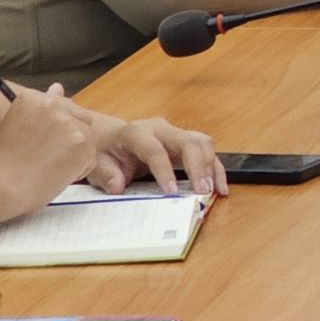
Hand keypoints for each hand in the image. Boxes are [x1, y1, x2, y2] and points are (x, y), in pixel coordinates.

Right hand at [0, 86, 100, 219]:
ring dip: (76, 155)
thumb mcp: (20, 125)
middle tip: (46, 156)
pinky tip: (56, 175)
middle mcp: (52, 105)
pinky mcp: (82, 142)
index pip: (62, 106)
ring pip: (88, 139)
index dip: (56, 129)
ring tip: (48, 166)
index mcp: (32, 98)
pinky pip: (92, 158)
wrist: (1, 188)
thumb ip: (42, 108)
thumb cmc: (6, 163)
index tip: (40, 142)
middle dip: (71, 137)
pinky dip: (79, 170)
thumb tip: (57, 87)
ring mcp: (69, 123)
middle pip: (80, 118)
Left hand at [79, 108, 224, 197]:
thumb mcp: (97, 165)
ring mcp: (176, 133)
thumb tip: (118, 186)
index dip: (164, 171)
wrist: (110, 140)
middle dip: (198, 167)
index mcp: (137, 133)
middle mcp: (160, 129)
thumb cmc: (105, 153)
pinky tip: (220, 185)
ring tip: (213, 189)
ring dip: (211, 167)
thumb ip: (106, 175)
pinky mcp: (186, 141)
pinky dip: (216, 168)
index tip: (171, 192)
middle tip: (202, 190)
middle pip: (188, 142)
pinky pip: (206, 151)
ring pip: (202, 143)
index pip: (155, 150)